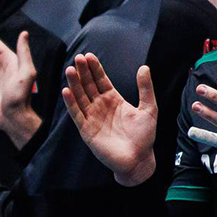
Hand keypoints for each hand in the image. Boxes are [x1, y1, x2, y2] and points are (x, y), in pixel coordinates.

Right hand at [61, 53, 158, 186]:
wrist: (138, 160)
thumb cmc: (144, 136)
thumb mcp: (149, 109)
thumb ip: (145, 89)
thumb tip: (144, 67)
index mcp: (114, 100)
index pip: (101, 80)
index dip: (94, 68)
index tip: (89, 56)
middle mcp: (100, 106)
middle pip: (88, 85)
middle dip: (83, 72)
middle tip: (78, 58)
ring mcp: (92, 117)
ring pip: (80, 97)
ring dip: (74, 84)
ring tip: (70, 70)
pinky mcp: (86, 130)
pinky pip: (76, 114)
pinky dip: (71, 103)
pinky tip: (66, 91)